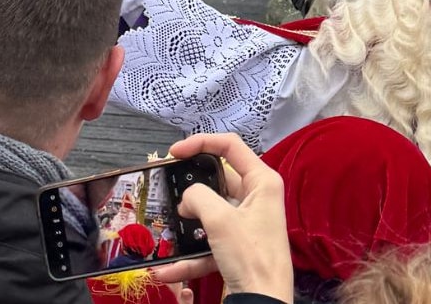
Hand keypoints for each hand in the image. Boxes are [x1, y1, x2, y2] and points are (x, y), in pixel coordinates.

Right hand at [152, 134, 292, 303]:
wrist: (263, 299)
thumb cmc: (252, 255)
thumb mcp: (221, 220)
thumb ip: (198, 198)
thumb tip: (188, 197)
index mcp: (262, 181)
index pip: (231, 146)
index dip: (201, 143)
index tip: (173, 152)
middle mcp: (257, 198)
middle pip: (217, 181)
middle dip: (191, 190)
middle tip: (168, 193)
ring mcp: (247, 223)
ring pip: (209, 214)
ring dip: (187, 225)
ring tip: (168, 230)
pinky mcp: (237, 246)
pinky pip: (208, 244)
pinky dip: (188, 256)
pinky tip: (167, 269)